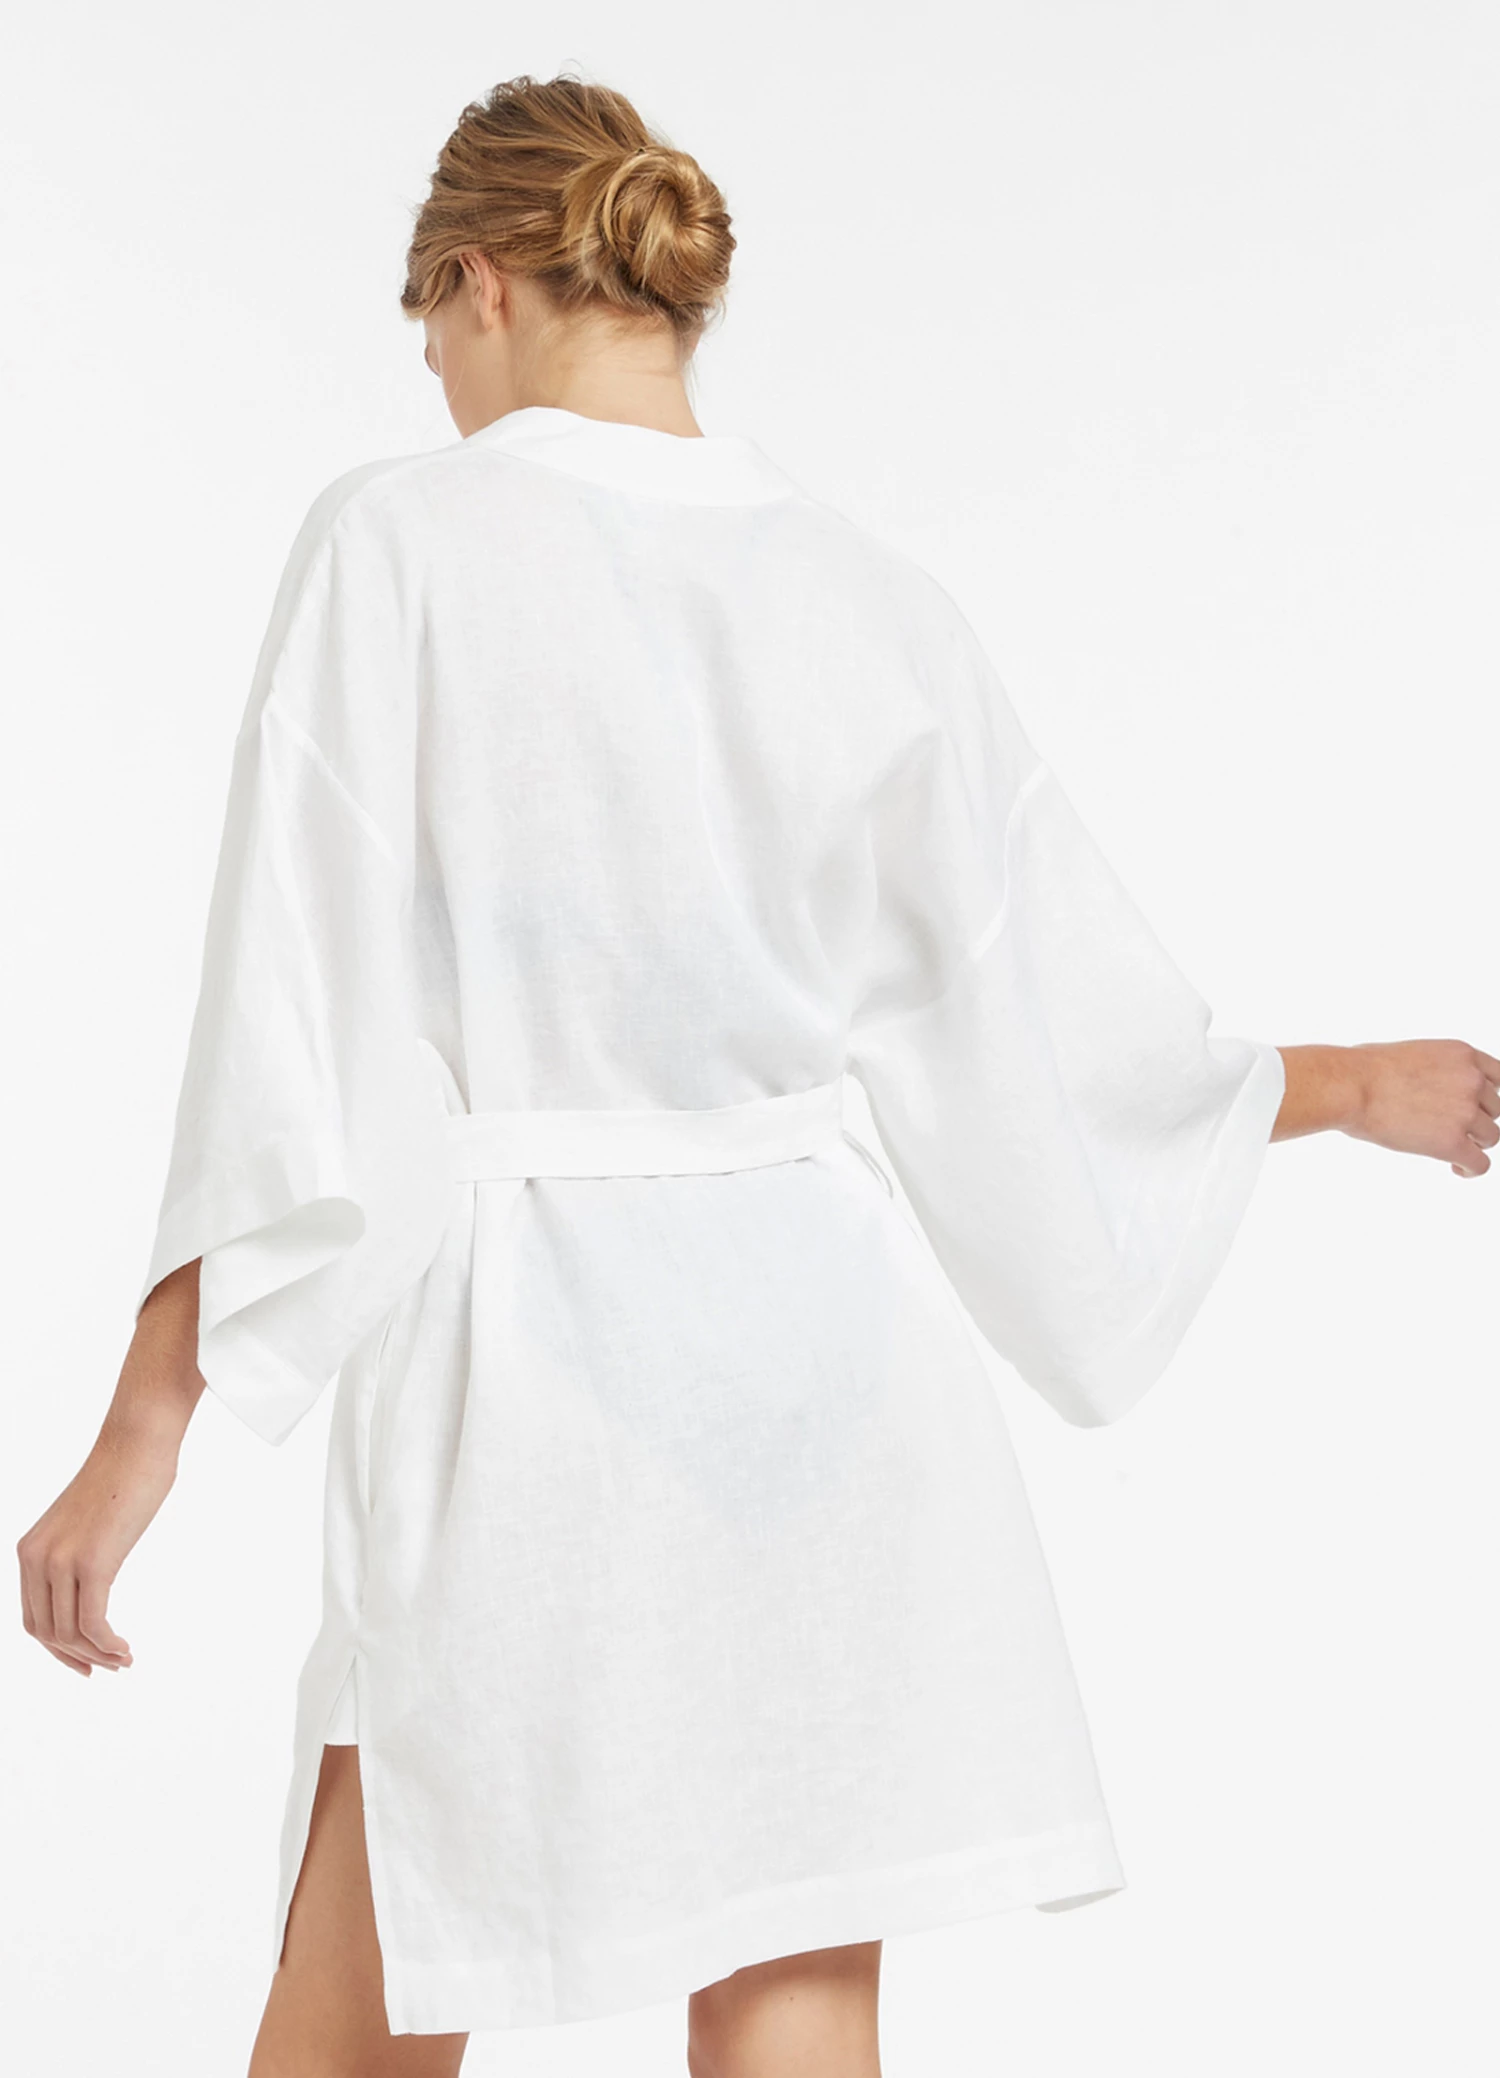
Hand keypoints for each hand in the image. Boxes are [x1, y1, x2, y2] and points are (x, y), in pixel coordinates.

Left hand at [16, 1418, 177, 1676]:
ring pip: (68, 1633)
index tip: (89, 1662)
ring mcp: (62, 1561)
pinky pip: (92, 1623)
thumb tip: (89, 1585)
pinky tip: (126, 1648)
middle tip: (112, 1665)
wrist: (138, 1441)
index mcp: (31, 1550)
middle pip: (47, 1632)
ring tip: (125, 1658)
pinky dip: (108, 1645)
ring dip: (98, 1654)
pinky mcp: (92, 1562)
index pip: (33, 1618)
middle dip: (78, 1657)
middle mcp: (37, 1558)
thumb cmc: (123, 1476)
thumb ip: (77, 1556)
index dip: (59, 1650)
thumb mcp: (85, 1525)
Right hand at [1344, 1039, 1499, 1176]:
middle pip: (1494, 1109)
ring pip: (1490, 1137)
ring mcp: (1466, 1112)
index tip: (1476, 1107)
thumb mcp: (1414, 1054)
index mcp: (1463, 1055)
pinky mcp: (1453, 1142)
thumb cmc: (1365, 1069)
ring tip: (1453, 1150)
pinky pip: (1480, 1164)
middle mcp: (1472, 1081)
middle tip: (1452, 1128)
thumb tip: (1432, 1090)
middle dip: (1476, 1120)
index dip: (1486, 1096)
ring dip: (1473, 1143)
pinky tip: (1456, 1168)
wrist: (1351, 1087)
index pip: (1498, 1077)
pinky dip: (1470, 1169)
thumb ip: (1438, 1070)